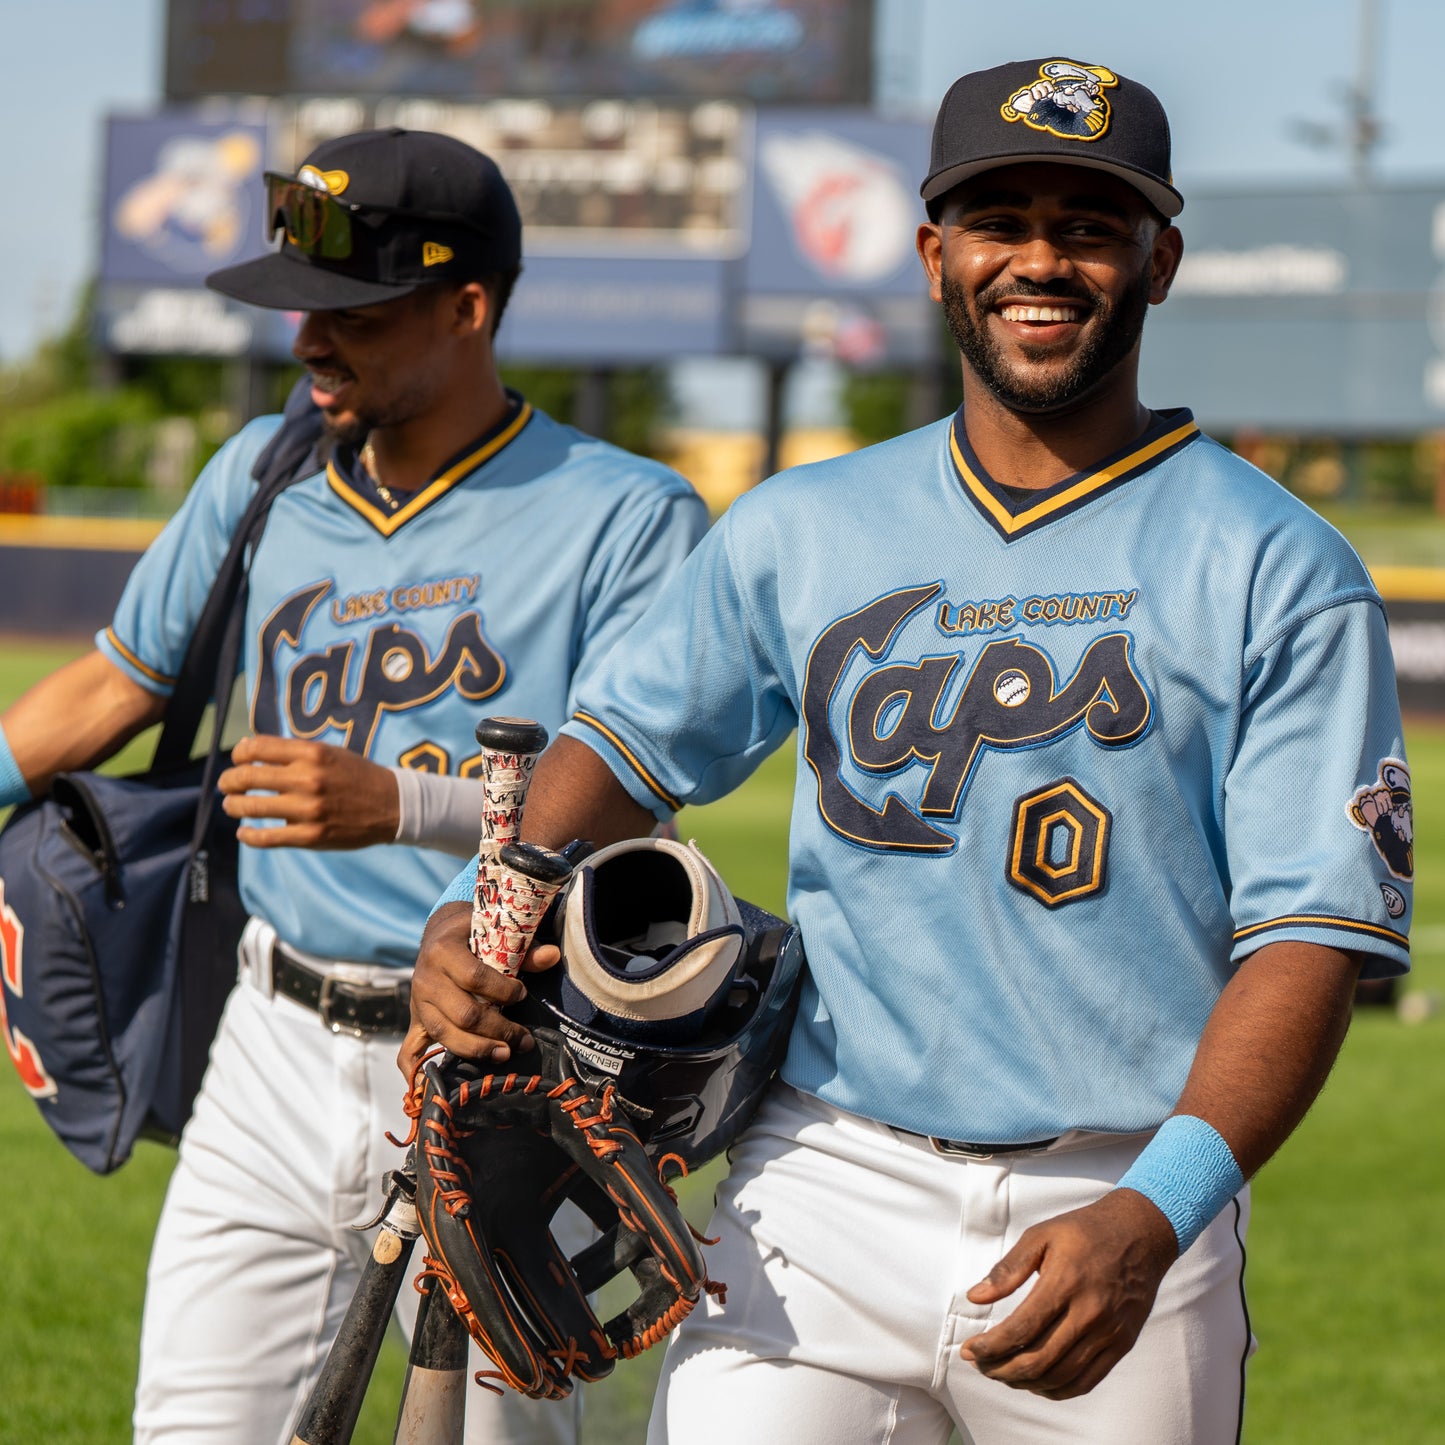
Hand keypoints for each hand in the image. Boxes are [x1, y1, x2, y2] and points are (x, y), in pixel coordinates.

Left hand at [219, 735, 399, 849]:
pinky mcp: (311, 835)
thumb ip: (292, 752)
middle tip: (227, 786)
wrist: (392, 805)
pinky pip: (267, 838)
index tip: (238, 761)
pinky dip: (248, 836)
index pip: (255, 748)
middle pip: (246, 777)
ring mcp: (308, 809)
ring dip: (234, 806)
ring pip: (251, 807)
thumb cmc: (356, 776)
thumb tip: (248, 750)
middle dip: (229, 782)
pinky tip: (245, 832)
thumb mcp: (328, 752)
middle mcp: (308, 779)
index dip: (239, 755)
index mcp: (311, 753)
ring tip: (233, 806)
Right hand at [399, 903, 560, 1075]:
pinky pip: (409, 1051)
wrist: (440, 934)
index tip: (522, 994)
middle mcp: (425, 979)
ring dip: (478, 1050)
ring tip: (506, 1054)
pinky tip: (433, 1085)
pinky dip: (418, 1071)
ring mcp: (417, 1004)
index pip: (474, 977)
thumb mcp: (495, 932)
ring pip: (444, 1035)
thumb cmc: (473, 934)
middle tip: (524, 1038)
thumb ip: (525, 948)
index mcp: (443, 951)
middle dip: (498, 1030)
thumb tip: (553, 957)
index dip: (503, 990)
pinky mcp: (415, 1021)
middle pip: (463, 1014)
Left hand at [959, 1188, 1177, 1399]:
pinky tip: (1036, 1382)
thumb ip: (1007, 1269)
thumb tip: (975, 1297)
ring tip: (1002, 1374)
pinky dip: (1057, 1390)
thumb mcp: (1041, 1236)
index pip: (1021, 1329)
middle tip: (980, 1365)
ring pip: (1060, 1376)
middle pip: (1038, 1360)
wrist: (1140, 1233)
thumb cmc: (1084, 1231)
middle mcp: (1089, 1313)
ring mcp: (1109, 1333)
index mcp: (1065, 1282)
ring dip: (1025, 1383)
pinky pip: (1086, 1381)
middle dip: (1001, 1369)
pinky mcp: (1122, 1344)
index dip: (991, 1346)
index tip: (969, 1350)